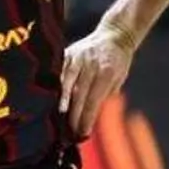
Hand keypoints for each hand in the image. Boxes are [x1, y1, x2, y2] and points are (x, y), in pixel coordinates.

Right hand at [60, 23, 135, 138]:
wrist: (114, 35)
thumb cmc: (118, 62)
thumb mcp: (118, 80)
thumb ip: (105, 97)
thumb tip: (92, 119)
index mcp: (106, 72)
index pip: (93, 101)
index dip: (86, 119)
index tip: (82, 133)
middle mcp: (90, 64)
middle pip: (77, 95)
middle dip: (73, 116)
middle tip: (69, 132)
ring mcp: (76, 57)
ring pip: (64, 84)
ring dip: (60, 103)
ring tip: (57, 119)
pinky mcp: (67, 52)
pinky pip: (58, 72)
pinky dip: (55, 86)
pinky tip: (50, 99)